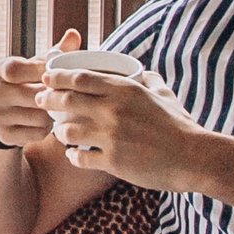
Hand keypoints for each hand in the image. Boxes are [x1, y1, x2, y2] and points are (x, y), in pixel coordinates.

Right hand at [0, 46, 76, 151]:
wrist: (4, 112)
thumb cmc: (27, 82)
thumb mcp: (37, 65)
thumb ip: (55, 52)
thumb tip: (74, 34)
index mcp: (2, 71)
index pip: (17, 70)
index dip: (40, 72)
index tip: (57, 74)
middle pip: (33, 96)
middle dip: (53, 96)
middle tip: (66, 95)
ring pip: (39, 116)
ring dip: (53, 114)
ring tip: (57, 108)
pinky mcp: (6, 135)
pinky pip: (38, 133)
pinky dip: (48, 128)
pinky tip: (49, 122)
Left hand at [39, 68, 198, 192]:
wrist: (193, 157)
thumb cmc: (179, 125)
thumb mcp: (164, 95)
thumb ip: (148, 80)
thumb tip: (142, 72)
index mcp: (124, 89)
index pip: (79, 77)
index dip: (57, 77)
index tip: (47, 78)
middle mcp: (113, 110)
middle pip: (66, 101)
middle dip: (48, 100)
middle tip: (40, 101)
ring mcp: (110, 136)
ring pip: (67, 131)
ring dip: (59, 130)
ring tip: (58, 131)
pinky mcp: (112, 161)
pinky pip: (79, 157)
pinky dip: (72, 155)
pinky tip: (73, 154)